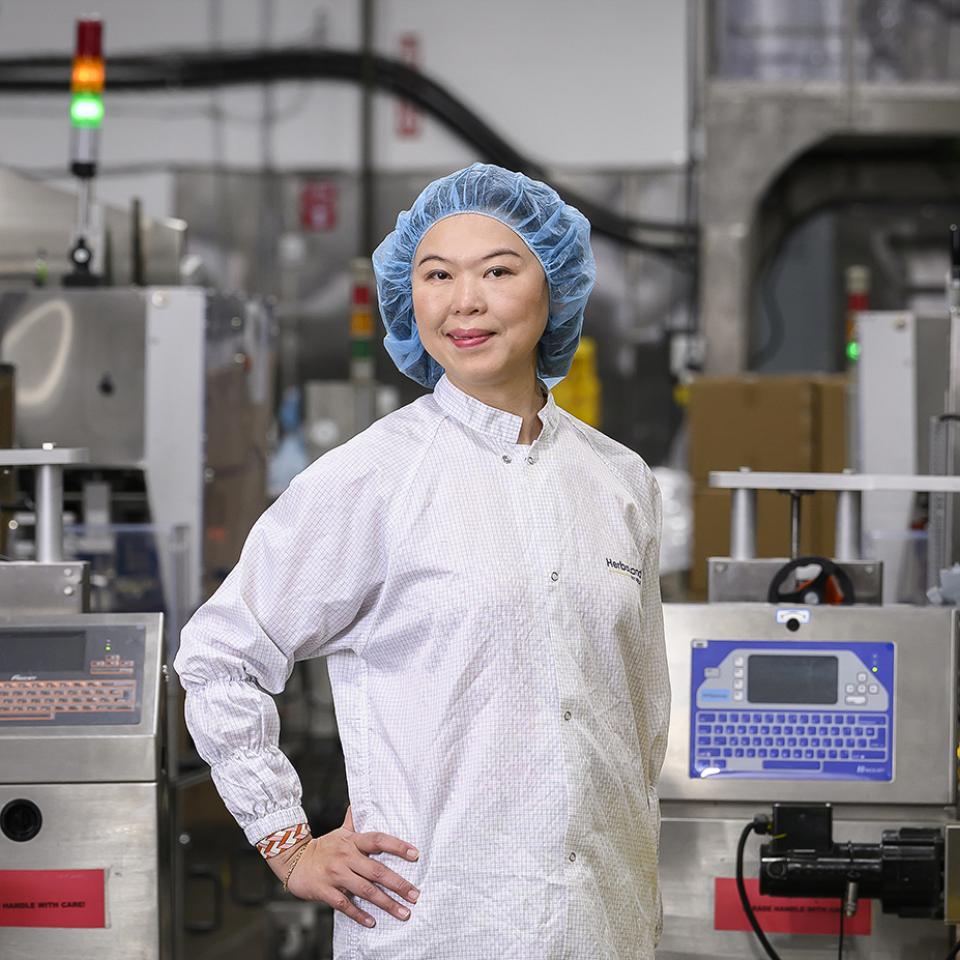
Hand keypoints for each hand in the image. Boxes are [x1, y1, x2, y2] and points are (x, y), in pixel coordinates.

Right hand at [268, 806, 420, 927]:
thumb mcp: (340, 832)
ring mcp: (336, 875)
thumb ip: (354, 820)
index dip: (397, 846)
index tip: (415, 854)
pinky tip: (372, 921)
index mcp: (352, 842)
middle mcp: (346, 857)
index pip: (378, 840)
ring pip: (365, 890)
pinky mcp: (325, 891)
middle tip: (415, 894)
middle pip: (377, 871)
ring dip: (386, 903)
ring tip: (403, 912)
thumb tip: (361, 800)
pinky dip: (359, 914)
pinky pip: (345, 905)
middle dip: (399, 884)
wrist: (294, 860)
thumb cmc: (323, 848)